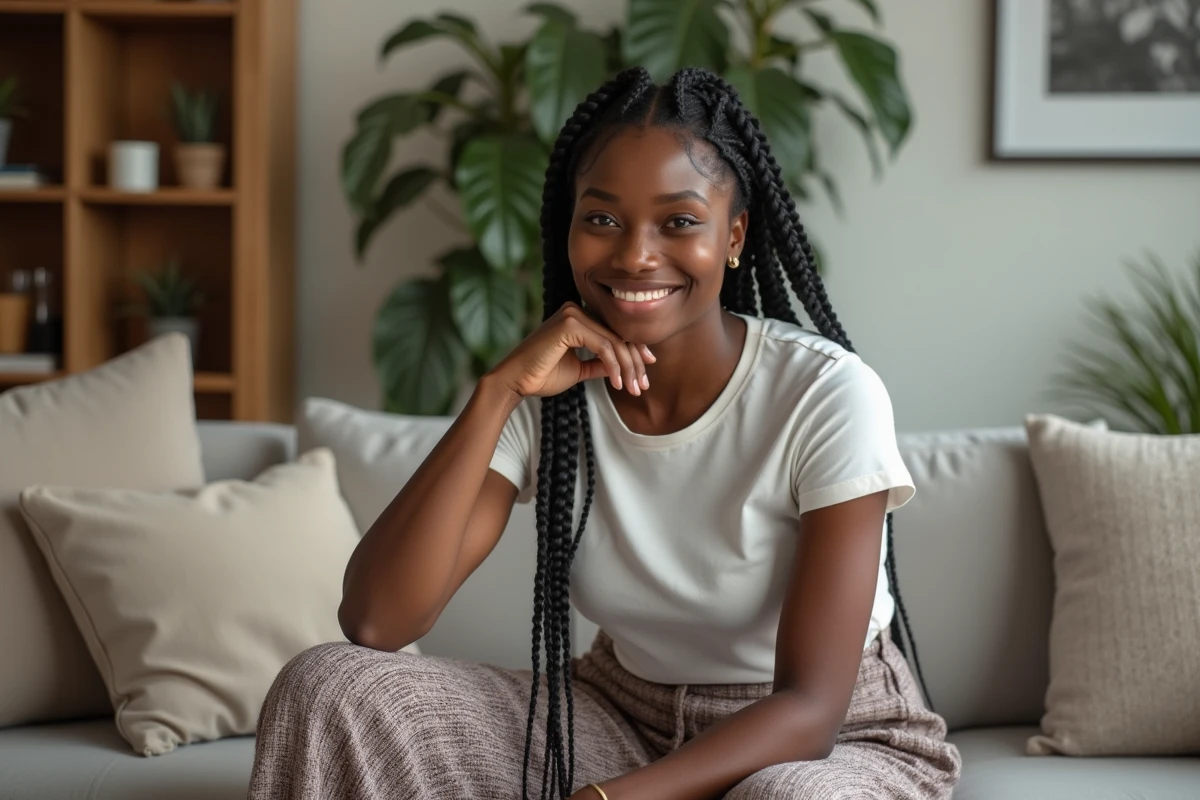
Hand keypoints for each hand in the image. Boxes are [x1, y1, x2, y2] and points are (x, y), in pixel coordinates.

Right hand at [485, 302, 654, 399]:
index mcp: (577, 317)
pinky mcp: (569, 324)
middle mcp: (576, 309)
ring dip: (628, 367)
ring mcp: (572, 314)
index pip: (614, 331)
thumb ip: (599, 364)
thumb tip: (622, 366)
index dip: (633, 350)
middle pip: (617, 334)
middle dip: (635, 361)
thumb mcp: (578, 369)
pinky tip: (618, 383)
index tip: (646, 371)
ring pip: (614, 341)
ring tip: (634, 389)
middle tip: (643, 385)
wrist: (515, 382)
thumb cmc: (541, 375)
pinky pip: (603, 346)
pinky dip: (614, 366)